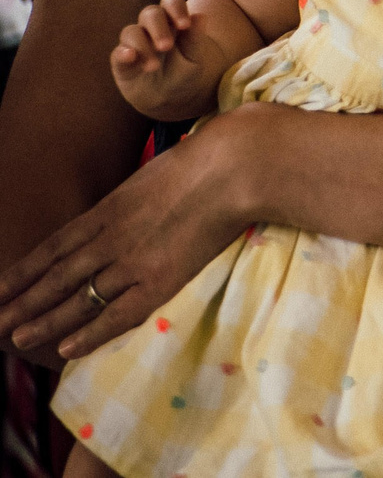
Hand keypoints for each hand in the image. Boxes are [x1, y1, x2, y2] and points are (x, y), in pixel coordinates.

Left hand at [1, 103, 269, 364]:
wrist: (236, 166)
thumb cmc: (205, 159)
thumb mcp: (152, 174)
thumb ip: (132, 198)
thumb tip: (125, 207)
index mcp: (108, 209)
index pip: (53, 247)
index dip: (23, 271)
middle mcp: (110, 238)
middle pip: (56, 277)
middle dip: (21, 302)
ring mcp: (133, 261)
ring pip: (77, 298)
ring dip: (45, 321)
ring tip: (17, 339)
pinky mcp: (161, 278)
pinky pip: (119, 313)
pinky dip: (92, 332)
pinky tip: (68, 349)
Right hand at [109, 0, 227, 119]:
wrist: (170, 98)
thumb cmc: (184, 72)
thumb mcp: (194, 57)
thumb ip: (195, 38)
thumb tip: (200, 16)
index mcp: (172, 21)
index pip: (171, 3)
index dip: (176, 9)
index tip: (185, 25)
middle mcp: (151, 28)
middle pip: (150, 13)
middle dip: (158, 27)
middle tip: (166, 46)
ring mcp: (134, 43)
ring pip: (132, 31)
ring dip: (142, 46)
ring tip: (153, 66)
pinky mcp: (122, 61)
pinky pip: (117, 52)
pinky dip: (123, 53)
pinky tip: (130, 56)